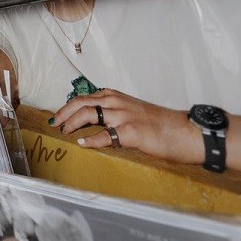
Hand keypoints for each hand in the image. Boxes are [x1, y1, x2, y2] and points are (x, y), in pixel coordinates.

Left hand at [51, 88, 202, 164]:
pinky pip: (104, 136)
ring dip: (71, 123)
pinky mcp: (131, 132)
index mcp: (116, 97)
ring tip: (64, 132)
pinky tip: (82, 144)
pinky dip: (90, 140)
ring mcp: (123, 116)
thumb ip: (114, 113)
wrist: (186, 132)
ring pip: (88, 114)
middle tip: (54, 123)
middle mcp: (117, 103)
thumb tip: (95, 123)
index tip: (58, 115)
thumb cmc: (161, 125)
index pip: (85, 97)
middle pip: (80, 103)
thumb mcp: (133, 111)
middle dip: (63, 113)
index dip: (68, 106)